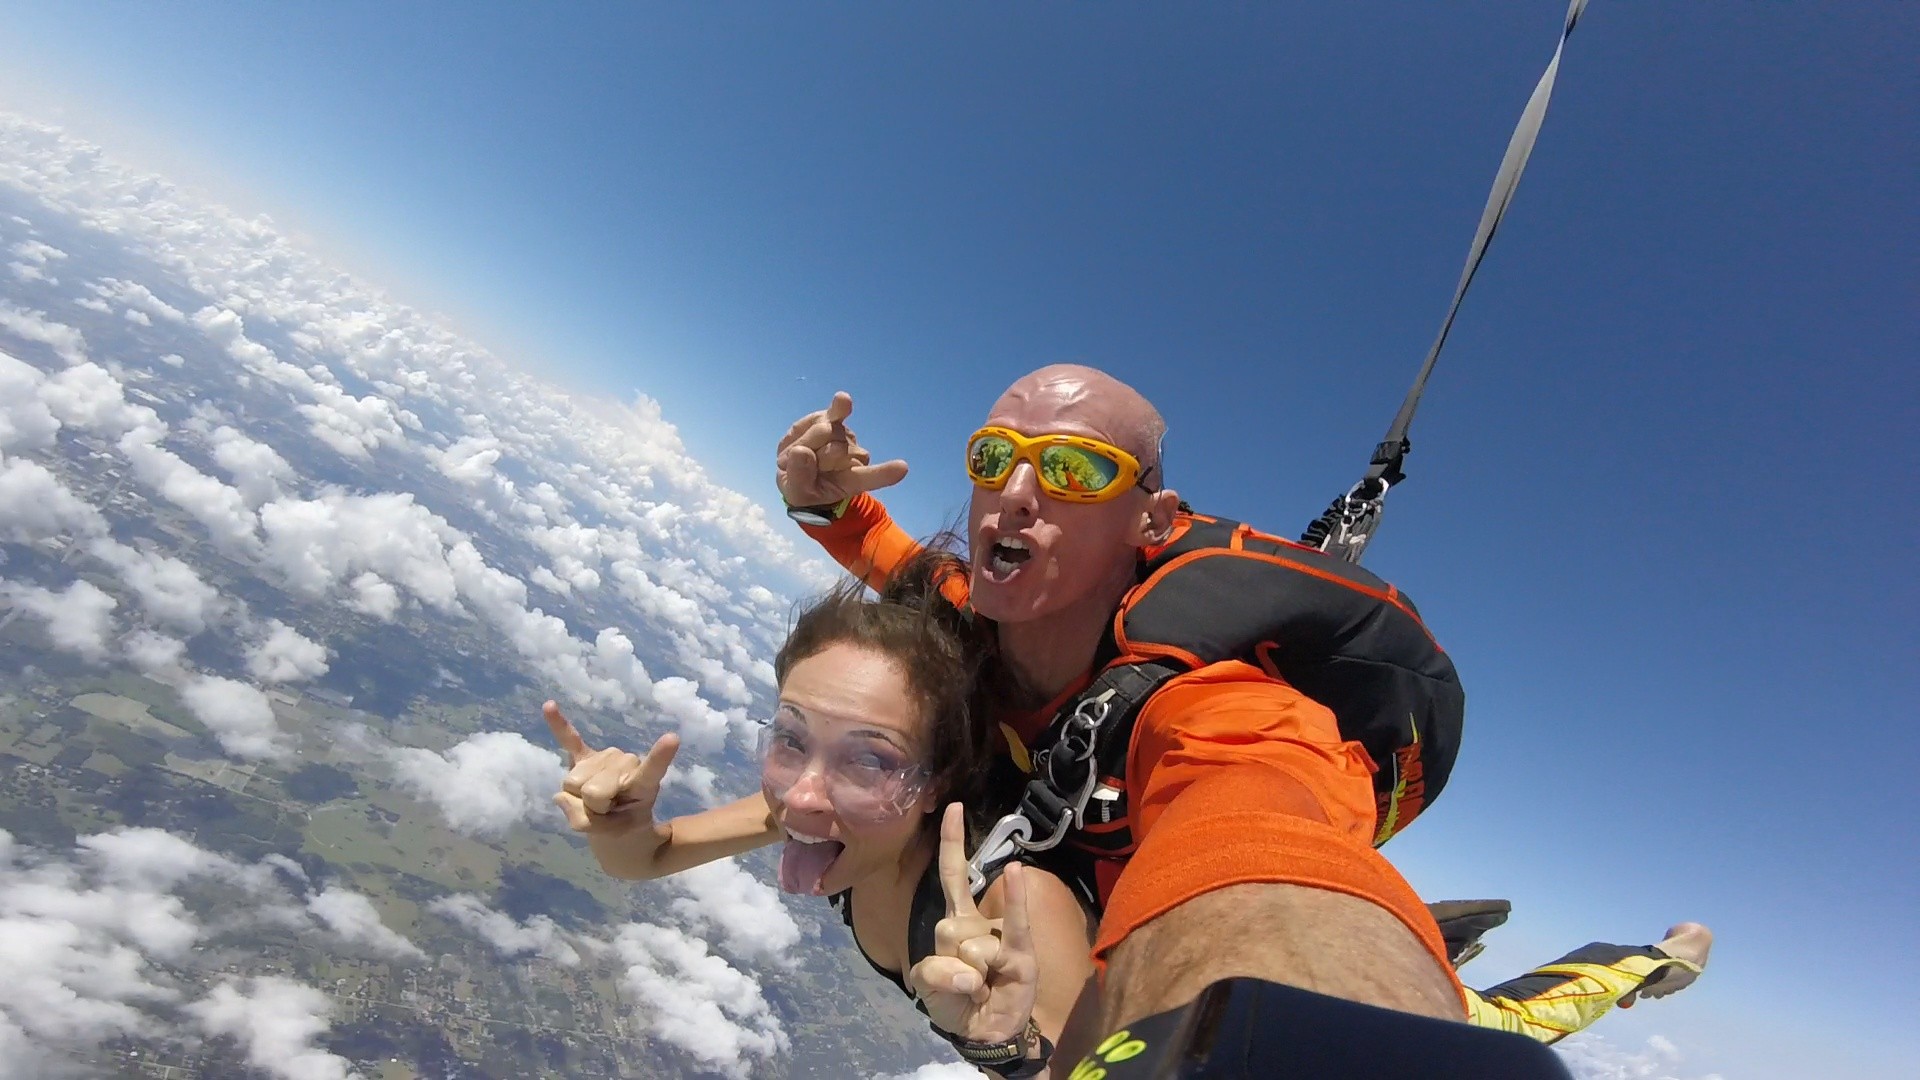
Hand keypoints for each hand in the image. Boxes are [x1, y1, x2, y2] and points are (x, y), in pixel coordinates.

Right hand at [545, 700, 677, 839]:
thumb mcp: (611, 836)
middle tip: (605, 812)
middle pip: (592, 789)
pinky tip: (549, 706)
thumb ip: (587, 821)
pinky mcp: (584, 756)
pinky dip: (558, 724)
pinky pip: (569, 739)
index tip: (672, 738)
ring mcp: (605, 757)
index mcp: (643, 784)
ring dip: (578, 799)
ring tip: (595, 803)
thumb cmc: (620, 828)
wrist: (616, 827)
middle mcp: (626, 763)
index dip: (660, 756)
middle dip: (591, 808)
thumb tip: (562, 796)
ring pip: (574, 781)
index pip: (653, 769)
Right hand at [775, 391, 908, 506]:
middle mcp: (853, 457)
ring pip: (826, 431)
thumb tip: (802, 451)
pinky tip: (841, 402)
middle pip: (834, 449)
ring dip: (806, 441)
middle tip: (800, 466)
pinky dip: (839, 407)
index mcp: (850, 480)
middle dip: (811, 456)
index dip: (884, 473)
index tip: (902, 467)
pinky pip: (837, 410)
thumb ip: (798, 476)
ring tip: (800, 453)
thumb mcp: (796, 491)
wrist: (794, 468)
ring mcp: (845, 436)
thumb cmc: (802, 485)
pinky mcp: (833, 418)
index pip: (869, 477)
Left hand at [907, 803, 1038, 1044]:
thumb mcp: (928, 984)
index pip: (953, 875)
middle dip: (947, 962)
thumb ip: (934, 972)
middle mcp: (980, 922)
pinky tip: (1016, 871)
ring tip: (982, 989)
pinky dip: (1015, 900)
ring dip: (967, 978)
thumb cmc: (956, 1000)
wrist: (984, 1032)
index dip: (953, 842)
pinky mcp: (1021, 955)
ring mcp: (1001, 936)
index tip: (954, 806)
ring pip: (969, 945)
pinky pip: (1014, 926)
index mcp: (956, 921)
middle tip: (963, 983)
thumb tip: (970, 973)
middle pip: (949, 925)